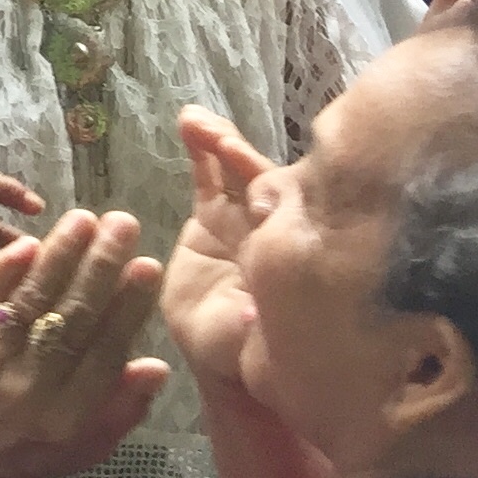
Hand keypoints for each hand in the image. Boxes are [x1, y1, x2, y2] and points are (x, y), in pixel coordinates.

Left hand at [0, 211, 169, 477]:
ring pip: (34, 299)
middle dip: (102, 265)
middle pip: (75, 316)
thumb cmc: (21, 450)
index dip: (129, 305)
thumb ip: (121, 409)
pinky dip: (5, 269)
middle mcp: (34, 384)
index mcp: (70, 412)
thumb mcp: (82, 447)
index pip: (108, 349)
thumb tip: (157, 366)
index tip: (147, 265)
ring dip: (60, 255)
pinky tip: (28, 242)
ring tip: (84, 220)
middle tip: (122, 224)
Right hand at [161, 107, 268, 398]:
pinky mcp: (211, 216)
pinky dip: (200, 149)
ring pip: (237, 171)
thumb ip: (248, 329)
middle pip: (264, 183)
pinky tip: (188, 123)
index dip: (276, 195)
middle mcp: (270, 230)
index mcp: (286, 258)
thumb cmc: (246, 354)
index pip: (289, 215)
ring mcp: (241, 219)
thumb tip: (253, 316)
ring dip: (221, 142)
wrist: (222, 349)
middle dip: (245, 159)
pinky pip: (208, 176)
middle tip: (226, 145)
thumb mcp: (248, 348)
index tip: (258, 187)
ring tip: (197, 123)